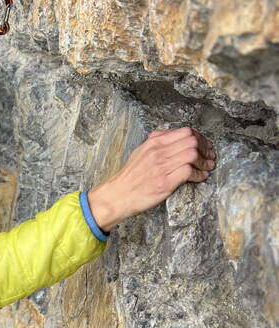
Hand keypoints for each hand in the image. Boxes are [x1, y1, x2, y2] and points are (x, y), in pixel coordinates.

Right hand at [87, 127, 215, 231]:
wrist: (117, 195)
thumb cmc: (129, 177)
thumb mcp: (140, 152)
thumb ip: (157, 143)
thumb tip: (175, 138)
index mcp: (153, 142)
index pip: (185, 131)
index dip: (200, 138)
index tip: (204, 145)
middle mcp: (158, 151)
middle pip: (192, 140)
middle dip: (205, 148)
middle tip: (210, 156)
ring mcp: (161, 166)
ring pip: (192, 154)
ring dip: (204, 161)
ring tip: (208, 167)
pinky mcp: (164, 182)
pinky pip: (188, 171)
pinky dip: (199, 174)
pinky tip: (201, 177)